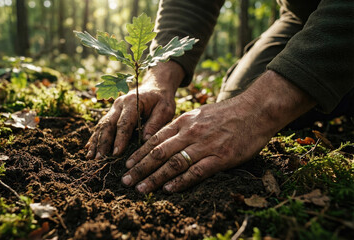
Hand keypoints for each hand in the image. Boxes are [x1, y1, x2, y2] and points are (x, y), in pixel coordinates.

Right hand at [86, 61, 184, 158]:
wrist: (155, 86)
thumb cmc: (162, 99)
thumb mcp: (165, 109)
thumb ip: (156, 123)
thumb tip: (145, 140)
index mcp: (132, 102)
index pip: (124, 123)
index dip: (119, 139)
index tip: (116, 153)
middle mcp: (119, 104)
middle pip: (108, 124)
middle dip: (103, 143)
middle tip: (99, 159)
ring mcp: (113, 108)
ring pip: (102, 126)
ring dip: (96, 142)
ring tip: (91, 158)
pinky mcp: (112, 113)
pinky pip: (101, 126)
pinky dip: (95, 138)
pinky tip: (89, 150)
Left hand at [121, 70, 315, 192]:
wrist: (256, 110)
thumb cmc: (227, 113)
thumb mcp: (200, 114)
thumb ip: (183, 127)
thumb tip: (165, 139)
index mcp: (184, 122)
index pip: (155, 139)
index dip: (139, 153)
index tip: (127, 165)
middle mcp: (190, 133)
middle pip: (159, 153)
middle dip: (140, 168)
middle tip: (126, 181)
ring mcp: (205, 145)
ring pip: (173, 163)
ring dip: (154, 177)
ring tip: (141, 188)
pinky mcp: (221, 157)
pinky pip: (196, 171)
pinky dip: (181, 181)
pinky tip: (169, 189)